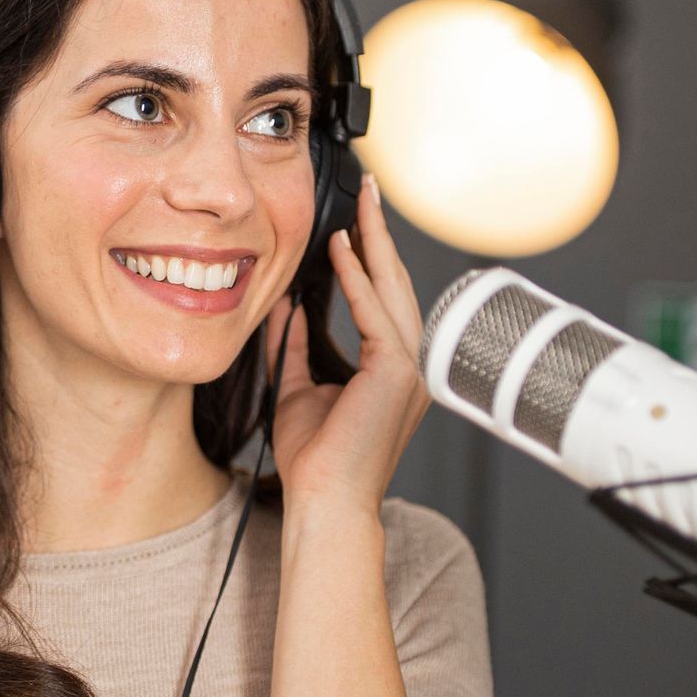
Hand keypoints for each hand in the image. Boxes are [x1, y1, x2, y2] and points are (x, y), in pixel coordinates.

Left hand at [264, 174, 429, 517]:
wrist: (324, 502)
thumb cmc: (316, 461)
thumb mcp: (298, 388)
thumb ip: (296, 346)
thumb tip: (286, 307)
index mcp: (393, 371)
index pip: (385, 300)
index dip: (372, 258)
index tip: (356, 223)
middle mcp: (410, 367)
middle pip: (398, 285)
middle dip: (382, 235)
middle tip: (369, 194)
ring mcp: (410, 370)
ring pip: (395, 291)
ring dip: (375, 245)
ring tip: (361, 207)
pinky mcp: (397, 375)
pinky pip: (377, 316)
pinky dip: (360, 281)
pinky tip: (343, 251)